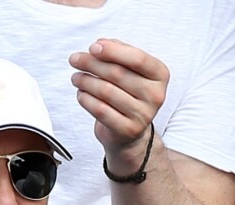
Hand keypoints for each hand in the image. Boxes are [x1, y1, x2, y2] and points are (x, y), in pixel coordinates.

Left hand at [69, 39, 168, 161]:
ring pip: (106, 91)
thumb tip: (100, 44)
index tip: (92, 47)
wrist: (130, 130)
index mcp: (160, 75)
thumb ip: (118, 52)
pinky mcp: (128, 130)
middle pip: (118, 73)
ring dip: (85, 81)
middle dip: (91, 63)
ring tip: (76, 77)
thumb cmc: (128, 92)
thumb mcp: (129, 69)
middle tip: (74, 60)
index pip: (138, 59)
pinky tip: (81, 94)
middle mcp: (156, 96)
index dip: (113, 51)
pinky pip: (101, 110)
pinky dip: (86, 99)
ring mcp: (143, 115)